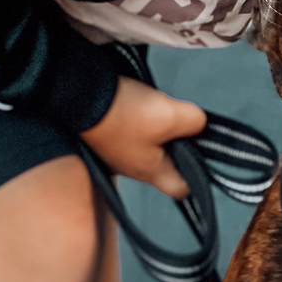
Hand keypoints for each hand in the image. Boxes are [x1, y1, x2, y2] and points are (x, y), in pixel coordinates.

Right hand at [81, 75, 206, 198]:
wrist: (78, 92)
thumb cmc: (118, 113)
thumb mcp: (171, 115)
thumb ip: (195, 122)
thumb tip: (200, 123)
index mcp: (150, 172)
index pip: (181, 189)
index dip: (197, 177)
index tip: (203, 159)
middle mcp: (131, 167)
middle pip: (166, 162)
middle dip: (178, 143)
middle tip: (182, 122)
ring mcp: (116, 150)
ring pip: (149, 143)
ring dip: (158, 126)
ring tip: (156, 108)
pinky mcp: (105, 132)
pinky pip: (130, 129)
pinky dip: (138, 116)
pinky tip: (137, 103)